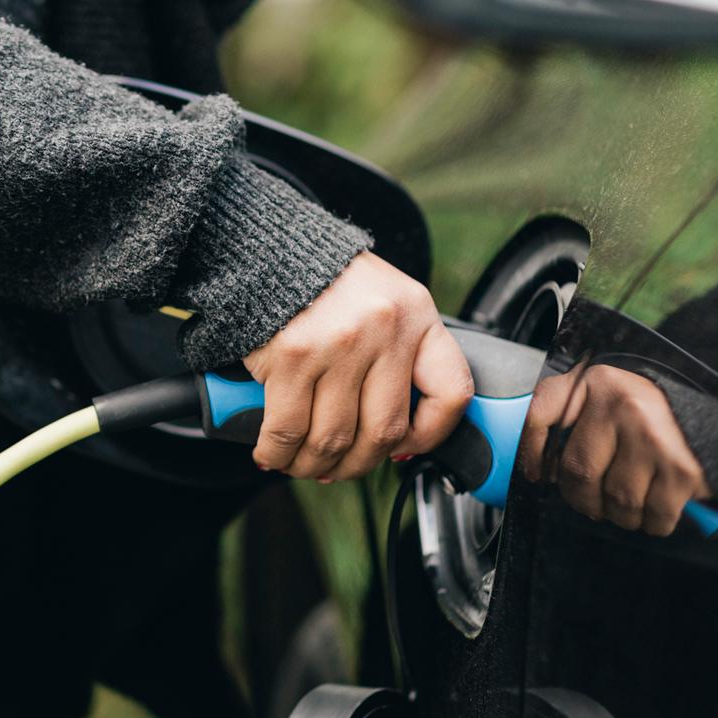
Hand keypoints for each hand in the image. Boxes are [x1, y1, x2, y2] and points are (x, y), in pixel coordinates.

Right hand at [243, 251, 471, 481]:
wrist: (265, 248)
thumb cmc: (323, 281)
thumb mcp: (382, 301)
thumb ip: (397, 354)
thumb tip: (396, 438)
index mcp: (417, 314)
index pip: (451, 392)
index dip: (430, 435)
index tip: (404, 449)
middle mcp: (384, 330)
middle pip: (384, 431)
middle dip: (358, 465)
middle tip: (338, 468)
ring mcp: (338, 345)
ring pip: (333, 438)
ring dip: (313, 466)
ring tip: (300, 465)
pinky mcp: (291, 356)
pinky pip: (288, 429)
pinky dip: (277, 453)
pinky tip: (271, 454)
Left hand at [517, 364, 710, 536]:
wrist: (714, 422)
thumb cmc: (650, 418)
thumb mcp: (607, 402)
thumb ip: (572, 422)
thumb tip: (544, 471)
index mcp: (595, 382)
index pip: (540, 413)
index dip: (531, 450)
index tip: (538, 474)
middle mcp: (621, 404)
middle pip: (578, 471)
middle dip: (584, 499)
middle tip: (594, 502)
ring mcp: (652, 436)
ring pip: (616, 500)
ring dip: (621, 515)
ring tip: (630, 503)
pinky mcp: (682, 468)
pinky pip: (654, 516)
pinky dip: (653, 523)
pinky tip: (656, 510)